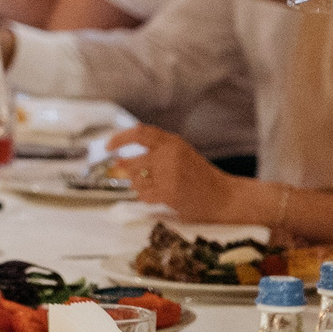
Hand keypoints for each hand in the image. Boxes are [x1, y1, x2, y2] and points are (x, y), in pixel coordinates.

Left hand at [102, 125, 245, 222]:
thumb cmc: (200, 177)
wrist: (225, 198)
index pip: (139, 133)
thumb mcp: (180, 154)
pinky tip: (160, 196)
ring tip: (158, 188)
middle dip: (128, 173)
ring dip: (140, 186)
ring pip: (135, 181)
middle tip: (134, 176)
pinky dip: (147, 198)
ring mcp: (169, 174)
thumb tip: (119, 160)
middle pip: (131, 162)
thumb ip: (155, 152)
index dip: (119, 139)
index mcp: (172, 142)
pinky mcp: (169, 193)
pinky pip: (144, 195)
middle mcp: (169, 155)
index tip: (107, 147)